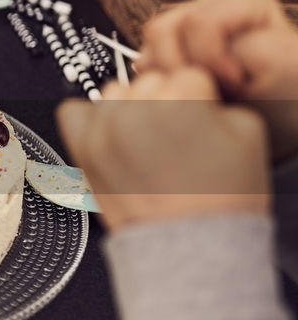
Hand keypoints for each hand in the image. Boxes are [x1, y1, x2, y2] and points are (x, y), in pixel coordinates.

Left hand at [57, 68, 269, 230]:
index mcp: (178, 101)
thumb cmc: (217, 199)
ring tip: (148, 141)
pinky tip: (115, 139)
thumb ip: (216, 98)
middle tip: (176, 136)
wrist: (188, 245)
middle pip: (150, 81)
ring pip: (114, 92)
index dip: (198, 98)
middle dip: (165, 102)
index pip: (187, 73)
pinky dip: (91, 120)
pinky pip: (73, 112)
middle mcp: (135, 112)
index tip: (200, 120)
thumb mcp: (246, 133)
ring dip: (130, 108)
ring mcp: (104, 131)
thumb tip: (190, 89)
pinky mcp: (81, 151)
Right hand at [140, 0, 297, 161]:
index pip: (199, 23)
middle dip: (182, 68)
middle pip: (165, 29)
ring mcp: (187, 24)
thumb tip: (206, 50)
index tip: (237, 85)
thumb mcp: (286, 69)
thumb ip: (251, 48)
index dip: (211, 61)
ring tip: (200, 91)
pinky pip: (144, 61)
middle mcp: (214, 3)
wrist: (277, 121)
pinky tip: (188, 92)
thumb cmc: (286, 99)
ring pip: (149, 44)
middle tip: (213, 90)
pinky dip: (161, 82)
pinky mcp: (168, 48)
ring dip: (168, 75)